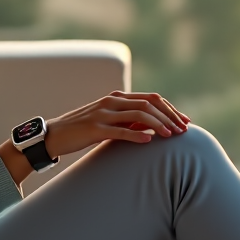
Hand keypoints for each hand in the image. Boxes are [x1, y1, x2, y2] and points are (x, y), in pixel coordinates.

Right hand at [42, 90, 189, 159]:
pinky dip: (137, 135)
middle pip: (149, 103)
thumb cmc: (84, 130)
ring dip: (158, 124)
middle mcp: (112, 101)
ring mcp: (103, 114)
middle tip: (184, 130)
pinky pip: (120, 131)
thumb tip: (153, 127)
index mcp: (117, 98)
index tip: (185, 121)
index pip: (151, 98)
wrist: (55, 135)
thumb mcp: (109, 122)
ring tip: (171, 136)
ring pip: (138, 114)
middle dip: (170, 116)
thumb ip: (129, 121)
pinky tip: (150, 141)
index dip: (171, 108)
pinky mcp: (95, 129)